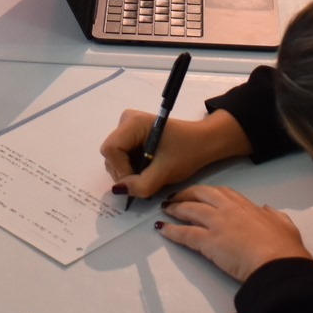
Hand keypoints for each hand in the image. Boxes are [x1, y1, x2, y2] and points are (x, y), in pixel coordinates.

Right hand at [100, 109, 250, 201]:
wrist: (202, 143)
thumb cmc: (187, 153)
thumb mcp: (165, 172)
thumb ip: (141, 184)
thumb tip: (118, 191)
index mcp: (133, 122)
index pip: (111, 149)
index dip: (121, 170)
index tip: (139, 181)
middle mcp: (126, 121)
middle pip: (111, 155)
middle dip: (126, 173)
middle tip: (148, 179)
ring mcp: (127, 129)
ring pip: (115, 159)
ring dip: (129, 173)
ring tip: (151, 174)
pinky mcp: (130, 137)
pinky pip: (121, 158)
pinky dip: (132, 169)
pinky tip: (148, 169)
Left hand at [157, 185, 312, 281]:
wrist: (278, 264)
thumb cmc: (285, 248)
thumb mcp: (285, 225)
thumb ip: (274, 216)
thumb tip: (267, 209)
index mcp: (248, 207)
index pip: (223, 193)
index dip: (208, 193)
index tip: (200, 194)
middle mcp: (230, 210)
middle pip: (202, 195)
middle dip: (187, 194)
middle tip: (176, 198)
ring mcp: (218, 224)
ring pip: (190, 210)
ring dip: (176, 208)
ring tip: (165, 209)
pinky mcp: (209, 242)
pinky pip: (186, 234)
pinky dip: (172, 231)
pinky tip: (163, 230)